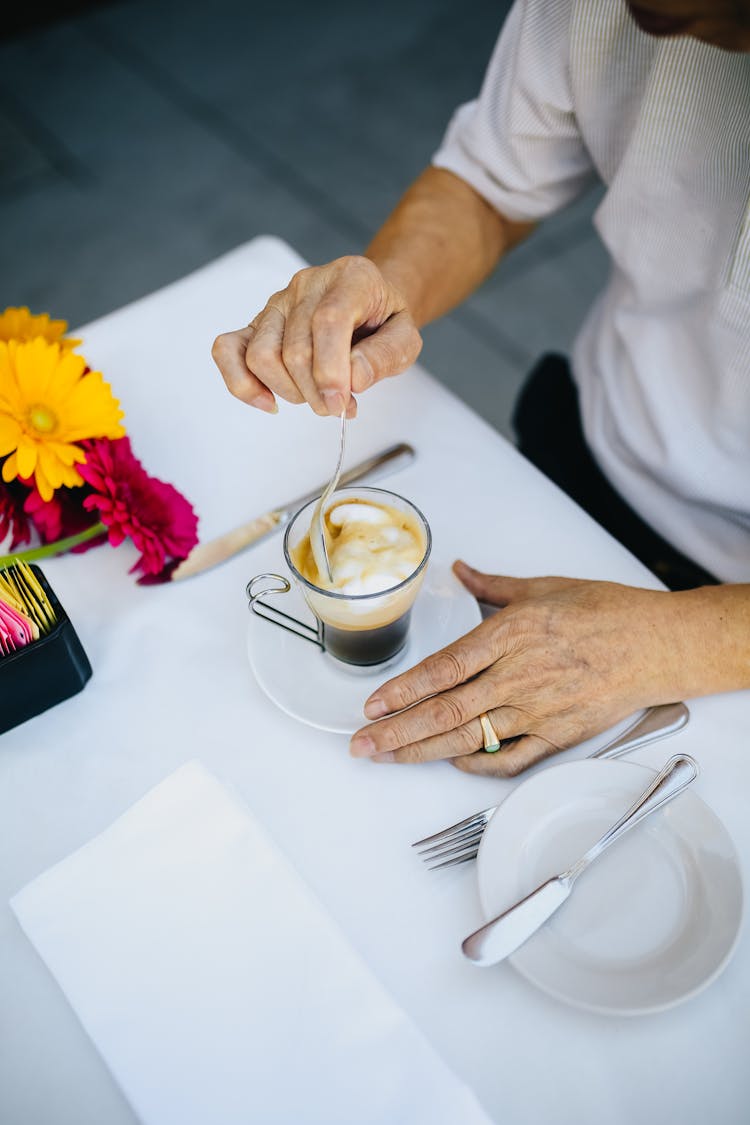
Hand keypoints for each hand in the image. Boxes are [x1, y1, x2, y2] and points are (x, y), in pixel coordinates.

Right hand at [211, 256, 421, 416]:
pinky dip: (242, 383)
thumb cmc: (383, 322)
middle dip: (316, 393)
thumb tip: (354, 378)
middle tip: (338, 407)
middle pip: (295, 349)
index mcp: (350, 278)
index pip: (328, 320)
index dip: (331, 369)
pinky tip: (268, 402)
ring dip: (289, 392)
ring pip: (261, 356)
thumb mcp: (406, 338)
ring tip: (315, 396)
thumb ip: (386, 356)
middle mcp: (307, 285)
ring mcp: (276, 303)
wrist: (369, 305)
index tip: (341, 403)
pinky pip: (227, 350)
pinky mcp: (256, 324)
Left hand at [349, 561, 682, 775]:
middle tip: (361, 744)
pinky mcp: (558, 735)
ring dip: (422, 750)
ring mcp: (537, 710)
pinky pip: (511, 758)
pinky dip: (478, 763)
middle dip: (396, 731)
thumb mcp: (542, 587)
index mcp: (509, 635)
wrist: (657, 645)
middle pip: (445, 710)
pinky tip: (452, 761)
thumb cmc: (604, 612)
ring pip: (469, 737)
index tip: (372, 704)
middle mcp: (517, 676)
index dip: (402, 690)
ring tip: (388, 758)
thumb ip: (492, 585)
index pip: (442, 668)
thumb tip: (459, 570)